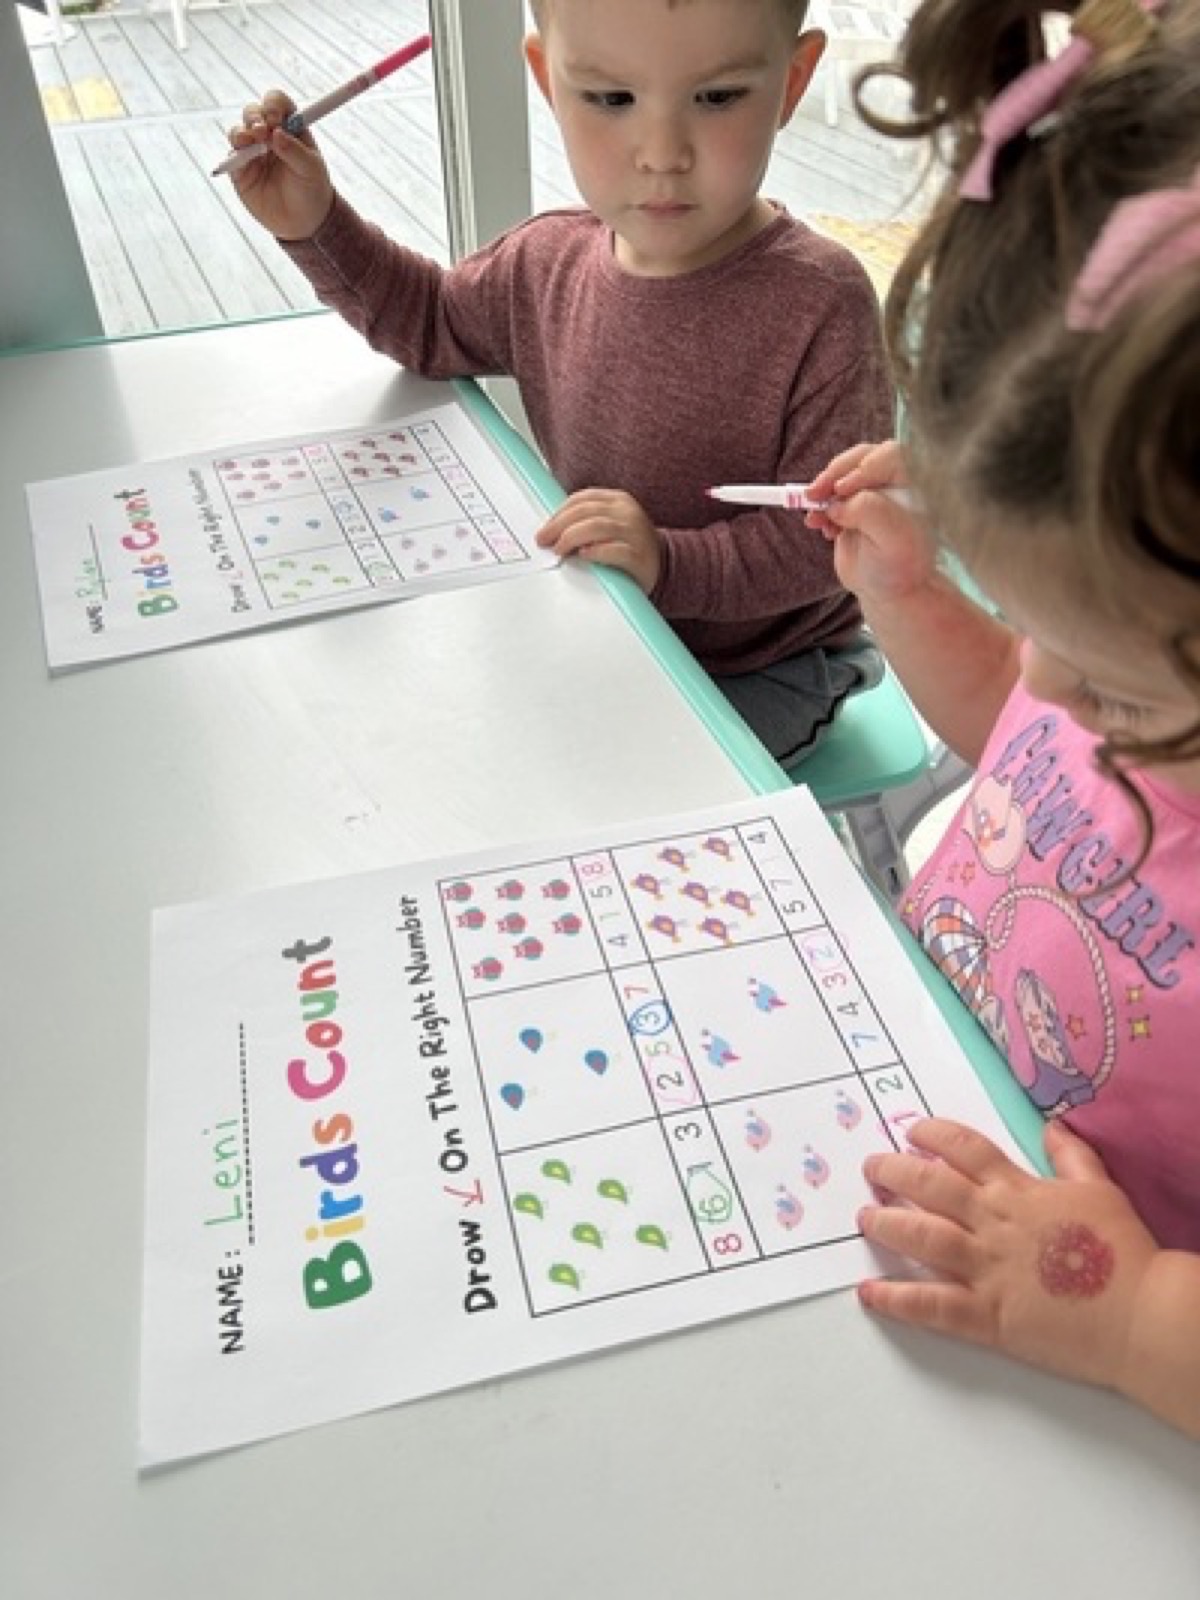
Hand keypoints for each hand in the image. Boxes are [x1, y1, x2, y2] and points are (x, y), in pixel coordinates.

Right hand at [226, 91, 334, 241]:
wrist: (303, 222)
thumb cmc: (312, 189)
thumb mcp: (311, 169)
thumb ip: (295, 150)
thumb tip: (276, 133)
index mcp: (289, 128)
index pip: (277, 103)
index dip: (274, 104)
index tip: (276, 118)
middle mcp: (268, 135)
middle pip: (253, 112)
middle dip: (255, 117)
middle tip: (262, 131)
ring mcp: (252, 151)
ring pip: (238, 131)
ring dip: (241, 133)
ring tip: (251, 142)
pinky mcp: (241, 170)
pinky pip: (231, 157)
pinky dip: (233, 155)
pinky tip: (241, 160)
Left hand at [536, 489, 661, 592]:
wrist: (662, 566)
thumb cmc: (629, 545)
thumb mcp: (610, 524)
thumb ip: (587, 520)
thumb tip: (552, 529)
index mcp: (618, 500)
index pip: (582, 499)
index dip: (559, 513)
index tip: (545, 529)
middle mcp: (627, 512)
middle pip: (585, 512)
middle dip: (559, 526)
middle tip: (544, 541)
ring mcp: (635, 533)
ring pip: (596, 527)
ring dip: (571, 538)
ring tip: (559, 550)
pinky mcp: (639, 555)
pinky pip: (615, 550)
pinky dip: (596, 552)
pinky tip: (584, 555)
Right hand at [804, 439, 935, 607]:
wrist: (887, 590)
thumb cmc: (899, 567)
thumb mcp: (894, 541)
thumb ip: (871, 512)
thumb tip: (838, 502)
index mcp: (916, 484)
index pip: (889, 455)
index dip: (863, 467)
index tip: (842, 489)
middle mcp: (894, 481)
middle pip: (860, 458)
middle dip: (834, 475)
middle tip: (814, 495)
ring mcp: (869, 490)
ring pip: (840, 474)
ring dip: (822, 492)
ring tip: (814, 519)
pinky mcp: (849, 504)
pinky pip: (828, 493)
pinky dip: (818, 506)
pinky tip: (817, 525)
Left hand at [857, 1118, 1159, 1393]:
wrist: (1140, 1315)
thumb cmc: (1124, 1251)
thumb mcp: (1100, 1189)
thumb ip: (1071, 1156)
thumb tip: (1053, 1126)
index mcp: (1018, 1191)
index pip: (965, 1149)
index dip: (933, 1135)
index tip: (912, 1132)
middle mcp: (993, 1222)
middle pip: (930, 1185)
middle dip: (894, 1171)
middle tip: (872, 1168)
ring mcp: (986, 1268)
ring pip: (921, 1236)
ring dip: (887, 1223)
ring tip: (864, 1217)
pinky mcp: (987, 1316)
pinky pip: (931, 1305)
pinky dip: (896, 1299)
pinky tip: (870, 1293)